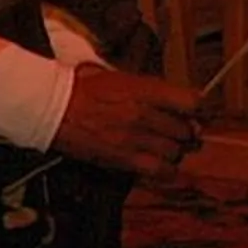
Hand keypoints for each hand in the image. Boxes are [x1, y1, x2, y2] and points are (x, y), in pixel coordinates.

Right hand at [53, 67, 202, 178]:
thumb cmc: (79, 88)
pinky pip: (163, 170)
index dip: (197, 110)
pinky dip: (166, 169)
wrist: (50, 107)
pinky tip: (158, 164)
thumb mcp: (116, 76)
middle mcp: (146, 114)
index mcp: (145, 90)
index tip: (192, 114)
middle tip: (174, 133)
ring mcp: (137, 138)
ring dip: (173, 151)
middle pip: (187, 130)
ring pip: (177, 151)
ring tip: (160, 148)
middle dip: (184, 133)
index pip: (193, 102)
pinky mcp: (127, 159)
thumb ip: (145, 88)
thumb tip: (170, 100)